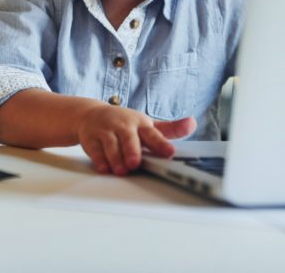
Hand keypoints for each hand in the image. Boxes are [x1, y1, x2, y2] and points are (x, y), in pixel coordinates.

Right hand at [76, 105, 195, 175]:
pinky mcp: (91, 138)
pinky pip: (95, 150)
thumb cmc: (124, 123)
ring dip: (115, 159)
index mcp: (140, 124)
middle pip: (128, 138)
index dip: (161, 144)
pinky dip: (99, 159)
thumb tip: (192, 123)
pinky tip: (105, 167)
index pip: (152, 133)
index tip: (170, 153)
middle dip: (131, 151)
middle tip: (134, 163)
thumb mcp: (147, 124)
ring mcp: (106, 131)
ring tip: (121, 170)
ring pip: (110, 145)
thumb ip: (170, 129)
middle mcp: (123, 126)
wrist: (91, 114)